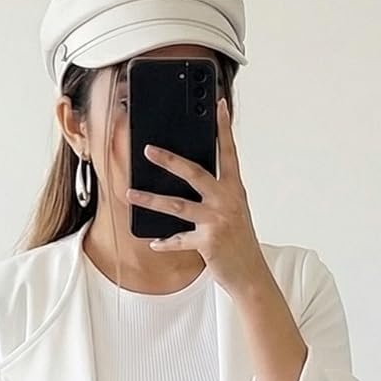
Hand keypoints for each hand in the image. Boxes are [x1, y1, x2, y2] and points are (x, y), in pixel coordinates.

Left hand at [124, 95, 270, 295]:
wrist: (250, 275)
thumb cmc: (239, 242)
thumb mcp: (233, 211)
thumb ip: (217, 193)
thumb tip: (190, 176)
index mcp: (234, 189)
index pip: (228, 152)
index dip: (224, 128)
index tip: (218, 105)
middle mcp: (227, 201)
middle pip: (195, 173)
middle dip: (170, 160)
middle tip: (148, 149)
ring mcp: (218, 221)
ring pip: (177, 205)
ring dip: (150, 199)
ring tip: (130, 194)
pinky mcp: (208, 242)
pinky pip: (179, 240)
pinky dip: (165, 242)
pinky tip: (154, 242)